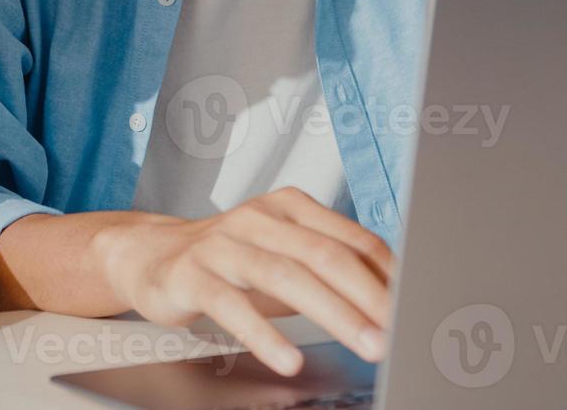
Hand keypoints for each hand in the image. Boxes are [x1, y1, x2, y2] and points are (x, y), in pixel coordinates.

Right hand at [98, 188, 394, 375]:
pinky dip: (263, 335)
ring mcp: (222, 244)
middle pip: (323, 254)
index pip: (351, 237)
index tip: (416, 306)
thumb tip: (393, 298)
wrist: (150, 256)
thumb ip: (328, 267)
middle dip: (369, 296)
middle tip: (399, 331)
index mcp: (288, 206)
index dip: (387, 274)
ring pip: (284, 275)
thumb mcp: (283, 254)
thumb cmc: (228, 260)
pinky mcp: (191, 274)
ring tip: (367, 345)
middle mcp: (257, 217)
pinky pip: (232, 305)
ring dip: (333, 314)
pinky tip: (288, 359)